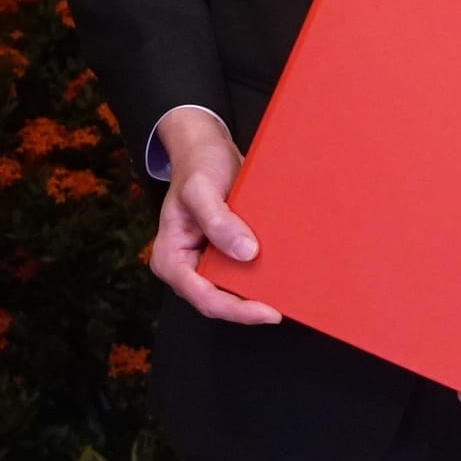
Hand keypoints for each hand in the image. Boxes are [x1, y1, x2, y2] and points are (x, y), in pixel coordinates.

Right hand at [139, 107, 274, 325]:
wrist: (207, 150)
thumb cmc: (197, 165)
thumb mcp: (201, 188)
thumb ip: (218, 221)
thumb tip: (246, 252)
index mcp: (171, 258)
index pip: (203, 297)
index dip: (236, 309)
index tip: (268, 311)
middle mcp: (187, 267)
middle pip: (220, 300)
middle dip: (250, 305)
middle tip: (286, 303)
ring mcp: (206, 263)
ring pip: (234, 290)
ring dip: (260, 292)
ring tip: (290, 290)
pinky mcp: (225, 255)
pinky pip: (244, 273)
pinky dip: (263, 275)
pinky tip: (286, 272)